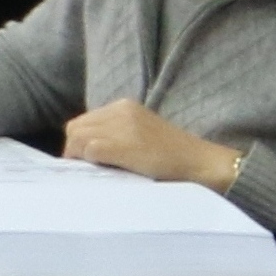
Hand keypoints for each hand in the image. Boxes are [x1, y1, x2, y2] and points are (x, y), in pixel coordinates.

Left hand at [66, 99, 245, 189]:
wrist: (200, 162)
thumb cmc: (173, 155)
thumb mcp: (141, 132)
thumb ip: (117, 132)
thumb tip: (86, 148)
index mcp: (124, 106)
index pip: (84, 120)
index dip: (79, 141)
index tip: (84, 158)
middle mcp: (120, 111)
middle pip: (76, 128)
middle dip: (75, 148)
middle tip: (84, 166)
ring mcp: (122, 126)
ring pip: (79, 138)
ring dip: (80, 156)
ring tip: (93, 170)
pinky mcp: (124, 144)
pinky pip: (90, 149)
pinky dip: (89, 161)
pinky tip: (101, 169)